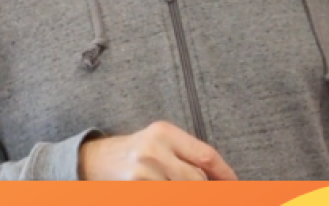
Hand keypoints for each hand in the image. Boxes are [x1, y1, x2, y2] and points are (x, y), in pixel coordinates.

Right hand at [78, 121, 237, 180]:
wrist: (92, 161)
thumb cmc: (134, 152)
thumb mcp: (160, 142)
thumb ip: (187, 155)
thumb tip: (220, 179)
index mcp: (164, 132)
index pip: (206, 156)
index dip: (226, 175)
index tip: (236, 186)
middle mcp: (153, 150)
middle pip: (197, 180)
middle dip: (209, 191)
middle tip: (218, 193)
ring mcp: (142, 173)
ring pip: (182, 191)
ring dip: (189, 192)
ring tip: (179, 184)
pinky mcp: (134, 189)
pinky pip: (163, 196)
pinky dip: (171, 195)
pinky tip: (165, 188)